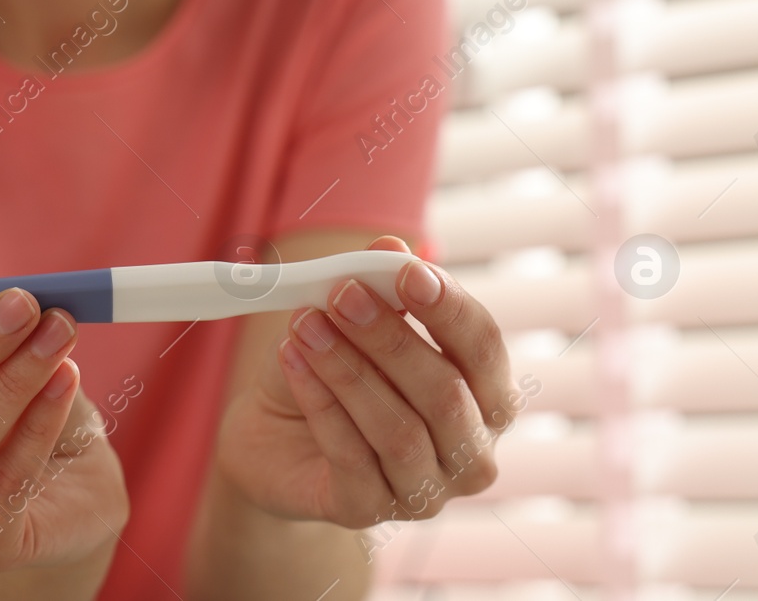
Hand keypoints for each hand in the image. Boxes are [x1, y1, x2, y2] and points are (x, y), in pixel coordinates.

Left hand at [215, 237, 520, 527]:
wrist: (272, 435)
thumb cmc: (332, 370)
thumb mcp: (350, 320)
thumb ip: (376, 287)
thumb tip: (392, 246)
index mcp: (484, 396)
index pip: (485, 349)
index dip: (450, 309)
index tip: (407, 272)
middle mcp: (469, 452)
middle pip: (445, 394)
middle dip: (390, 338)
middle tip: (341, 294)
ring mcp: (423, 491)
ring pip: (398, 430)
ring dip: (348, 368)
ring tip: (305, 322)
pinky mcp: (367, 511)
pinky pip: (350, 455)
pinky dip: (319, 401)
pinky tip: (292, 358)